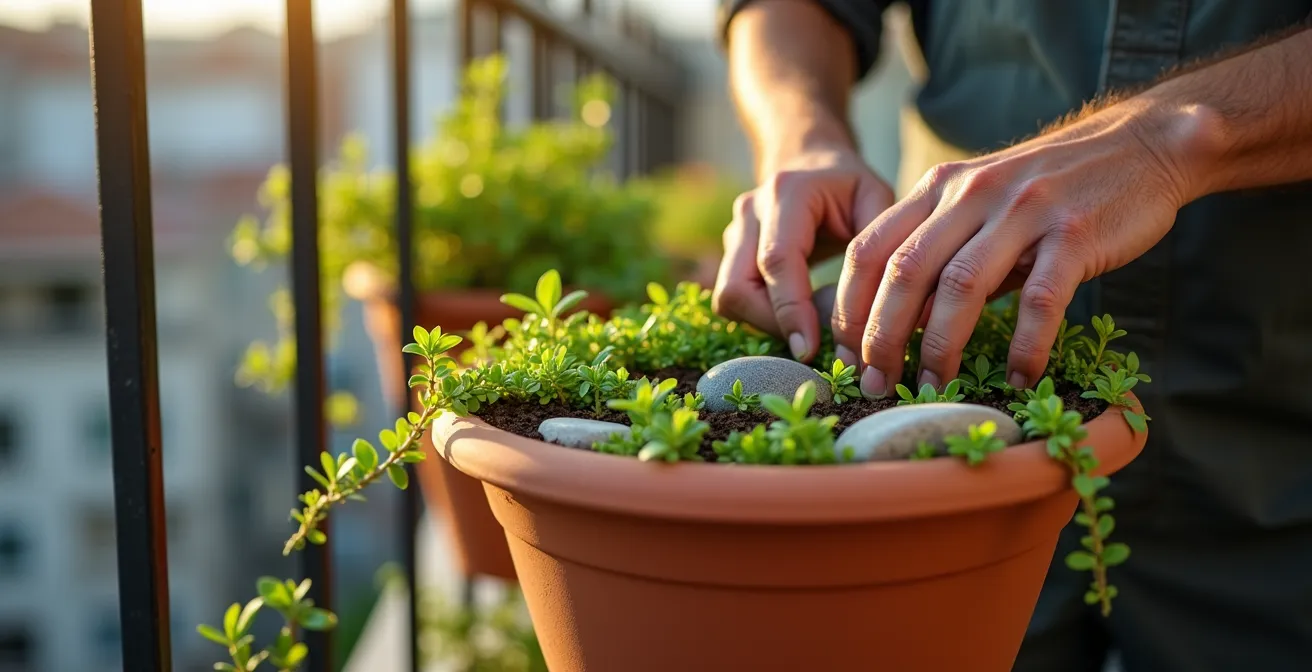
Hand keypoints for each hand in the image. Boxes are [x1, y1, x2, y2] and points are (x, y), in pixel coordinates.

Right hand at [713, 146, 894, 360]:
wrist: (811, 163)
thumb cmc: (849, 186)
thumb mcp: (876, 199)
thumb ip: (878, 244)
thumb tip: (886, 306)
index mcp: (787, 192)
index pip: (777, 260)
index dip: (791, 309)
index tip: (811, 349)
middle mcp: (750, 211)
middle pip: (738, 287)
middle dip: (774, 324)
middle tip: (815, 346)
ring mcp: (733, 232)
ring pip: (729, 298)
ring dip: (766, 323)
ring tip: (809, 330)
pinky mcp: (729, 253)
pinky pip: (735, 299)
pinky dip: (763, 316)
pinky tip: (797, 317)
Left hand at [832, 103, 1193, 396]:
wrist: (1141, 145)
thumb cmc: (1051, 190)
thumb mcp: (981, 206)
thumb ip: (941, 251)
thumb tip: (899, 322)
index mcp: (940, 187)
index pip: (870, 248)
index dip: (849, 305)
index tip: (844, 354)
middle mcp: (973, 193)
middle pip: (905, 270)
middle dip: (882, 335)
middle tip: (876, 384)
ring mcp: (1025, 210)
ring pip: (962, 285)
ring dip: (942, 346)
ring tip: (935, 390)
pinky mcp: (1076, 232)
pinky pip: (1041, 299)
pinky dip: (1026, 345)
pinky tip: (1020, 378)